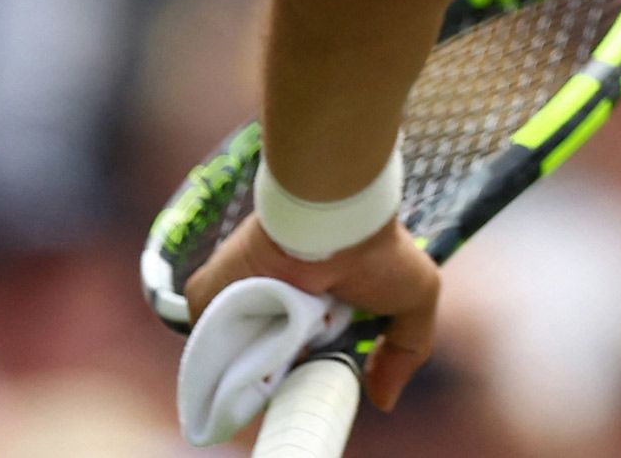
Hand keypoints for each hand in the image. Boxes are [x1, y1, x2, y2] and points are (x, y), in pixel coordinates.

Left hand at [182, 215, 440, 410]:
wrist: (334, 218)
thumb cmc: (378, 251)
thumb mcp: (415, 298)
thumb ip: (407, 350)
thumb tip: (384, 401)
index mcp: (315, 301)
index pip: (305, 353)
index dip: (315, 368)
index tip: (327, 371)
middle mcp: (276, 299)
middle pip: (270, 359)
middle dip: (288, 369)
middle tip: (307, 358)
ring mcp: (240, 297)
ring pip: (238, 353)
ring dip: (260, 360)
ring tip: (284, 349)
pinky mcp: (208, 294)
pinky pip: (206, 338)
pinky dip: (225, 347)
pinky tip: (254, 344)